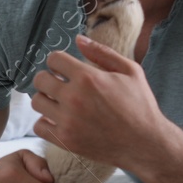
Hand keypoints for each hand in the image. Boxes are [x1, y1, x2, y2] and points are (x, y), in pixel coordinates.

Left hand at [31, 34, 166, 169]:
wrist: (145, 143)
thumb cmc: (140, 105)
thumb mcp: (130, 71)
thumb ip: (102, 52)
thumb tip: (78, 39)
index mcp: (88, 77)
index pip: (54, 59)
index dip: (59, 62)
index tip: (65, 69)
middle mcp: (74, 98)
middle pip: (40, 79)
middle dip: (48, 78)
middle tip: (59, 84)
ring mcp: (68, 121)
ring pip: (37, 102)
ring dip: (46, 99)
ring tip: (59, 102)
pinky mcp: (66, 140)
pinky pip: (39, 126)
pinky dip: (46, 122)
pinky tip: (59, 120)